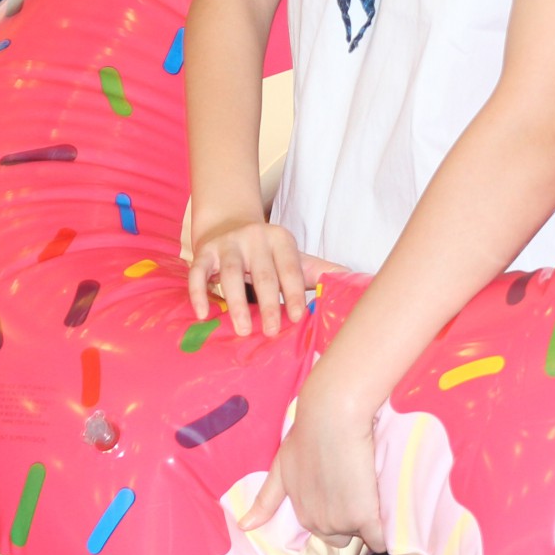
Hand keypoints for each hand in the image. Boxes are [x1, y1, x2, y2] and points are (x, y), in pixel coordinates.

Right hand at [186, 217, 329, 337]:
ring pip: (231, 273)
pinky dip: (199, 293)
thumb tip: (355, 283)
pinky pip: (198, 272)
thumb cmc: (267, 253)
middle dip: (267, 303)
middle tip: (270, 332)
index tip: (297, 318)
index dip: (293, 294)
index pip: (290, 269)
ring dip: (237, 302)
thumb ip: (320, 272)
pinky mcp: (204, 251)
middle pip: (263, 273)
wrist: (228, 223)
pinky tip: (203, 314)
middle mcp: (255, 237)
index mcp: (281, 240)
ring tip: (242, 329)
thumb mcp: (294, 257)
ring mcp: (228, 244)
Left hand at [240, 367, 384, 553]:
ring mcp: (340, 522)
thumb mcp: (281, 466)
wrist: (331, 416)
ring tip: (369, 485)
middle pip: (344, 535)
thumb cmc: (307, 434)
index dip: (337, 511)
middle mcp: (318, 523)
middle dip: (353, 517)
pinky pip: (381, 539)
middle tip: (357, 485)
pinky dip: (387, 529)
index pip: (325, 529)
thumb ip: (266, 499)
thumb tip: (243, 527)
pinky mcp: (364, 517)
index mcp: (301, 512)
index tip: (343, 490)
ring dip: (370, 518)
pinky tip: (387, 509)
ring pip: (363, 534)